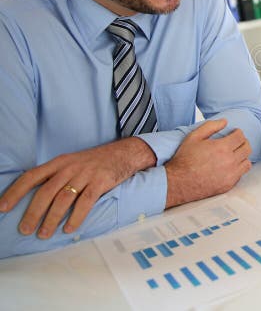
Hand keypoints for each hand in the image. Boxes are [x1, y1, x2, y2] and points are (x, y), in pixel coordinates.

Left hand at [0, 136, 155, 238]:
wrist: (124, 153)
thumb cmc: (95, 162)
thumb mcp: (72, 163)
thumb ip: (55, 176)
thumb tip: (35, 199)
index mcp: (59, 162)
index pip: (31, 176)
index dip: (15, 192)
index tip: (3, 207)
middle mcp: (70, 167)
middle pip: (46, 191)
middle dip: (33, 212)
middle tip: (25, 229)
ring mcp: (86, 174)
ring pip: (63, 199)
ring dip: (52, 219)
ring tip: (44, 234)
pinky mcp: (101, 182)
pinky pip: (85, 202)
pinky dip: (76, 217)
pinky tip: (69, 229)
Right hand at [165, 119, 252, 207]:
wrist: (178, 182)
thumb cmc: (184, 159)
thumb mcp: (194, 137)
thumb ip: (211, 126)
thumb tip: (225, 121)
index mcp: (222, 148)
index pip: (240, 136)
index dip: (238, 132)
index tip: (234, 133)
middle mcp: (229, 161)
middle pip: (247, 148)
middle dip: (242, 142)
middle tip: (236, 142)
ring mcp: (230, 175)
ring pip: (247, 161)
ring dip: (242, 156)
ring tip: (234, 154)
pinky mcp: (229, 185)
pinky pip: (241, 174)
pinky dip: (239, 168)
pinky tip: (230, 166)